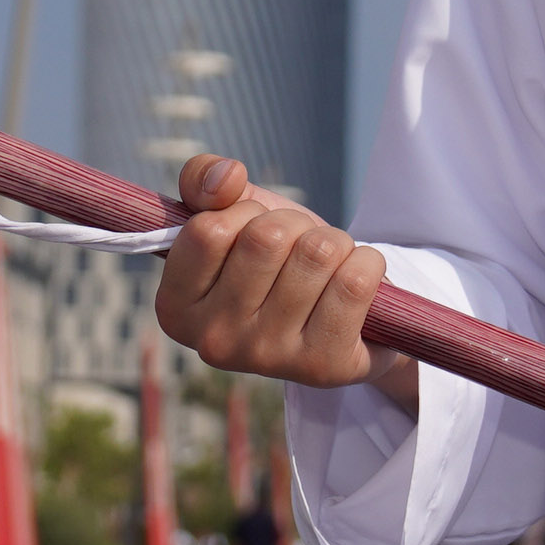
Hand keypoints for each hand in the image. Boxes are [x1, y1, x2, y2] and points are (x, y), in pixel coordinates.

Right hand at [153, 156, 401, 395]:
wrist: (340, 317)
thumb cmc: (277, 261)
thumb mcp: (233, 213)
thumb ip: (204, 180)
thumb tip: (226, 177)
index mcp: (176, 307)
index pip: (209, 230)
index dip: (243, 213)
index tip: (252, 230)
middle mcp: (215, 342)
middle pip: (267, 238)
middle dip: (295, 224)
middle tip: (298, 250)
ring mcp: (269, 359)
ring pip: (317, 252)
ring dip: (335, 242)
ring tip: (327, 268)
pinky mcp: (323, 367)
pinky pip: (355, 282)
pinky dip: (367, 264)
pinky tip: (355, 286)